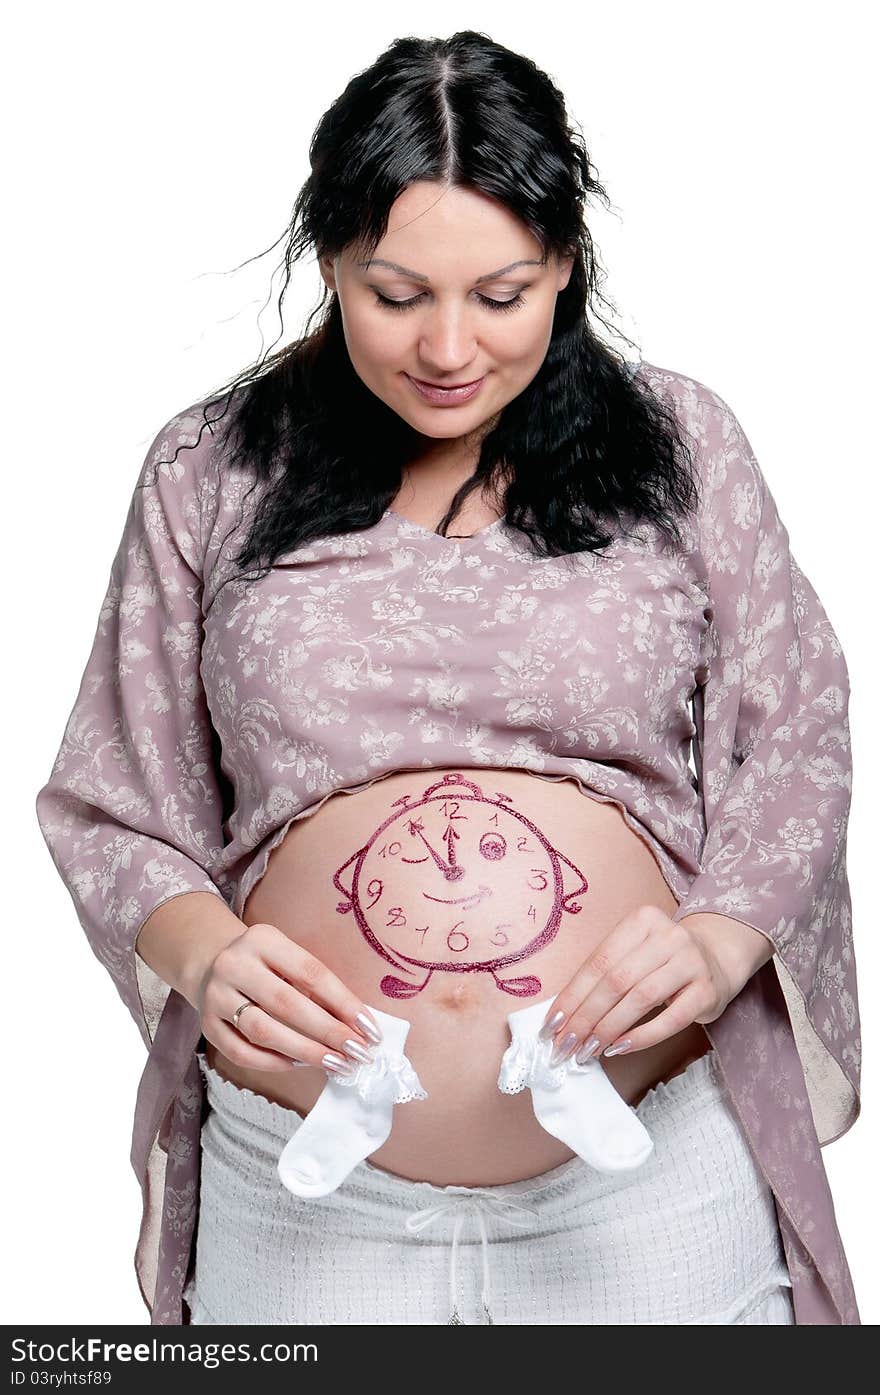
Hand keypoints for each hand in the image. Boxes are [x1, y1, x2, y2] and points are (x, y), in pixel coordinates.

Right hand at [197, 922, 382, 1074]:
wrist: (211, 962)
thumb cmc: (266, 963)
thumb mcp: (288, 956)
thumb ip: (316, 984)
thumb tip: (357, 1025)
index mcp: (263, 940)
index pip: (310, 973)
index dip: (343, 1003)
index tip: (369, 1028)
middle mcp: (234, 965)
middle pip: (287, 1004)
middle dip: (328, 1032)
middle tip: (357, 1052)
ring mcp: (216, 996)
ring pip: (263, 1031)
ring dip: (305, 1051)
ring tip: (335, 1063)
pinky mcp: (206, 1025)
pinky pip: (242, 1052)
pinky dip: (274, 1062)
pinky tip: (299, 1064)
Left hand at [540, 904, 758, 1062]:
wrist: (716, 957)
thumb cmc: (662, 961)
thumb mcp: (634, 954)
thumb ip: (604, 975)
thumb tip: (563, 1015)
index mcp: (642, 921)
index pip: (598, 962)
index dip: (572, 996)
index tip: (550, 1025)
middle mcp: (668, 936)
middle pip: (616, 981)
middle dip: (585, 1017)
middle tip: (565, 1045)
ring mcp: (691, 961)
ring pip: (640, 998)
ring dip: (608, 1028)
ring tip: (587, 1050)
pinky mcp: (707, 990)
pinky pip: (671, 1019)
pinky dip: (642, 1036)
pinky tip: (619, 1048)